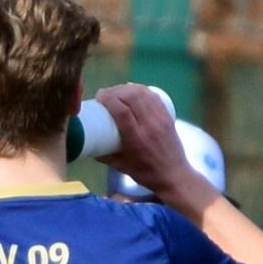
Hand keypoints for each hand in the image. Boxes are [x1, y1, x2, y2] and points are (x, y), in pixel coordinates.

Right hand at [97, 84, 202, 207]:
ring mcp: (161, 119)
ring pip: (143, 93)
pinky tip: (132, 90)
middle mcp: (150, 126)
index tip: (98, 97)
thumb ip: (104, 156)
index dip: (109, 99)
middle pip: (132, 97)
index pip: (122, 111)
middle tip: (105, 95)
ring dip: (127, 88)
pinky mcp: (167, 116)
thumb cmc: (147, 174)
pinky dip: (140, 89)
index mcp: (137, 139)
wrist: (174, 175)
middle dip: (115, 91)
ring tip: (117, 92)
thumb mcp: (122, 167)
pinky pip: (153, 96)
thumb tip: (88, 145)